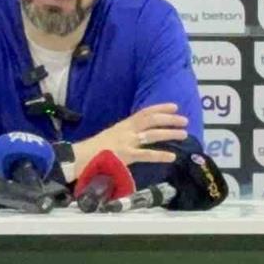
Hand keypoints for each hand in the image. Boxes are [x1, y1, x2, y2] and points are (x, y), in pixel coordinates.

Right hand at [74, 103, 188, 175]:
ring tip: (184, 134)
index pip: (145, 112)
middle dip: (169, 119)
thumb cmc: (94, 150)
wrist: (79, 158)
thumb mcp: (111, 136)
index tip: (175, 106)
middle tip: (184, 120)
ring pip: (152, 135)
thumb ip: (126, 134)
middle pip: (151, 120)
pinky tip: (172, 156)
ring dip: (169, 133)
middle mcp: (126, 130)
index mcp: (123, 125)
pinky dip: (160, 155)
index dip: (160, 108)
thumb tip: (141, 135)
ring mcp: (126, 142)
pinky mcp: (125, 156)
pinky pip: (146, 155)